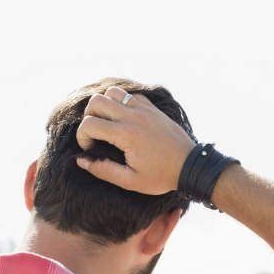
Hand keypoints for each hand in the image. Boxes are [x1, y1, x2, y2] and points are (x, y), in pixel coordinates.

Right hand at [75, 85, 194, 194]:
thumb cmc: (162, 176)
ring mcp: (144, 110)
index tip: (91, 149)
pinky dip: (121, 102)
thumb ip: (104, 170)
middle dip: (89, 117)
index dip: (83, 137)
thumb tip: (81, 161)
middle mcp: (133, 117)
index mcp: (126, 135)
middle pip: (96, 101)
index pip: (89, 124)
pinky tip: (124, 118)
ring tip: (108, 123)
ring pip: (112, 92)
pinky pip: (130, 95)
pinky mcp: (153, 108)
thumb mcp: (131, 181)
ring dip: (104, 105)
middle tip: (96, 133)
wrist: (191, 166)